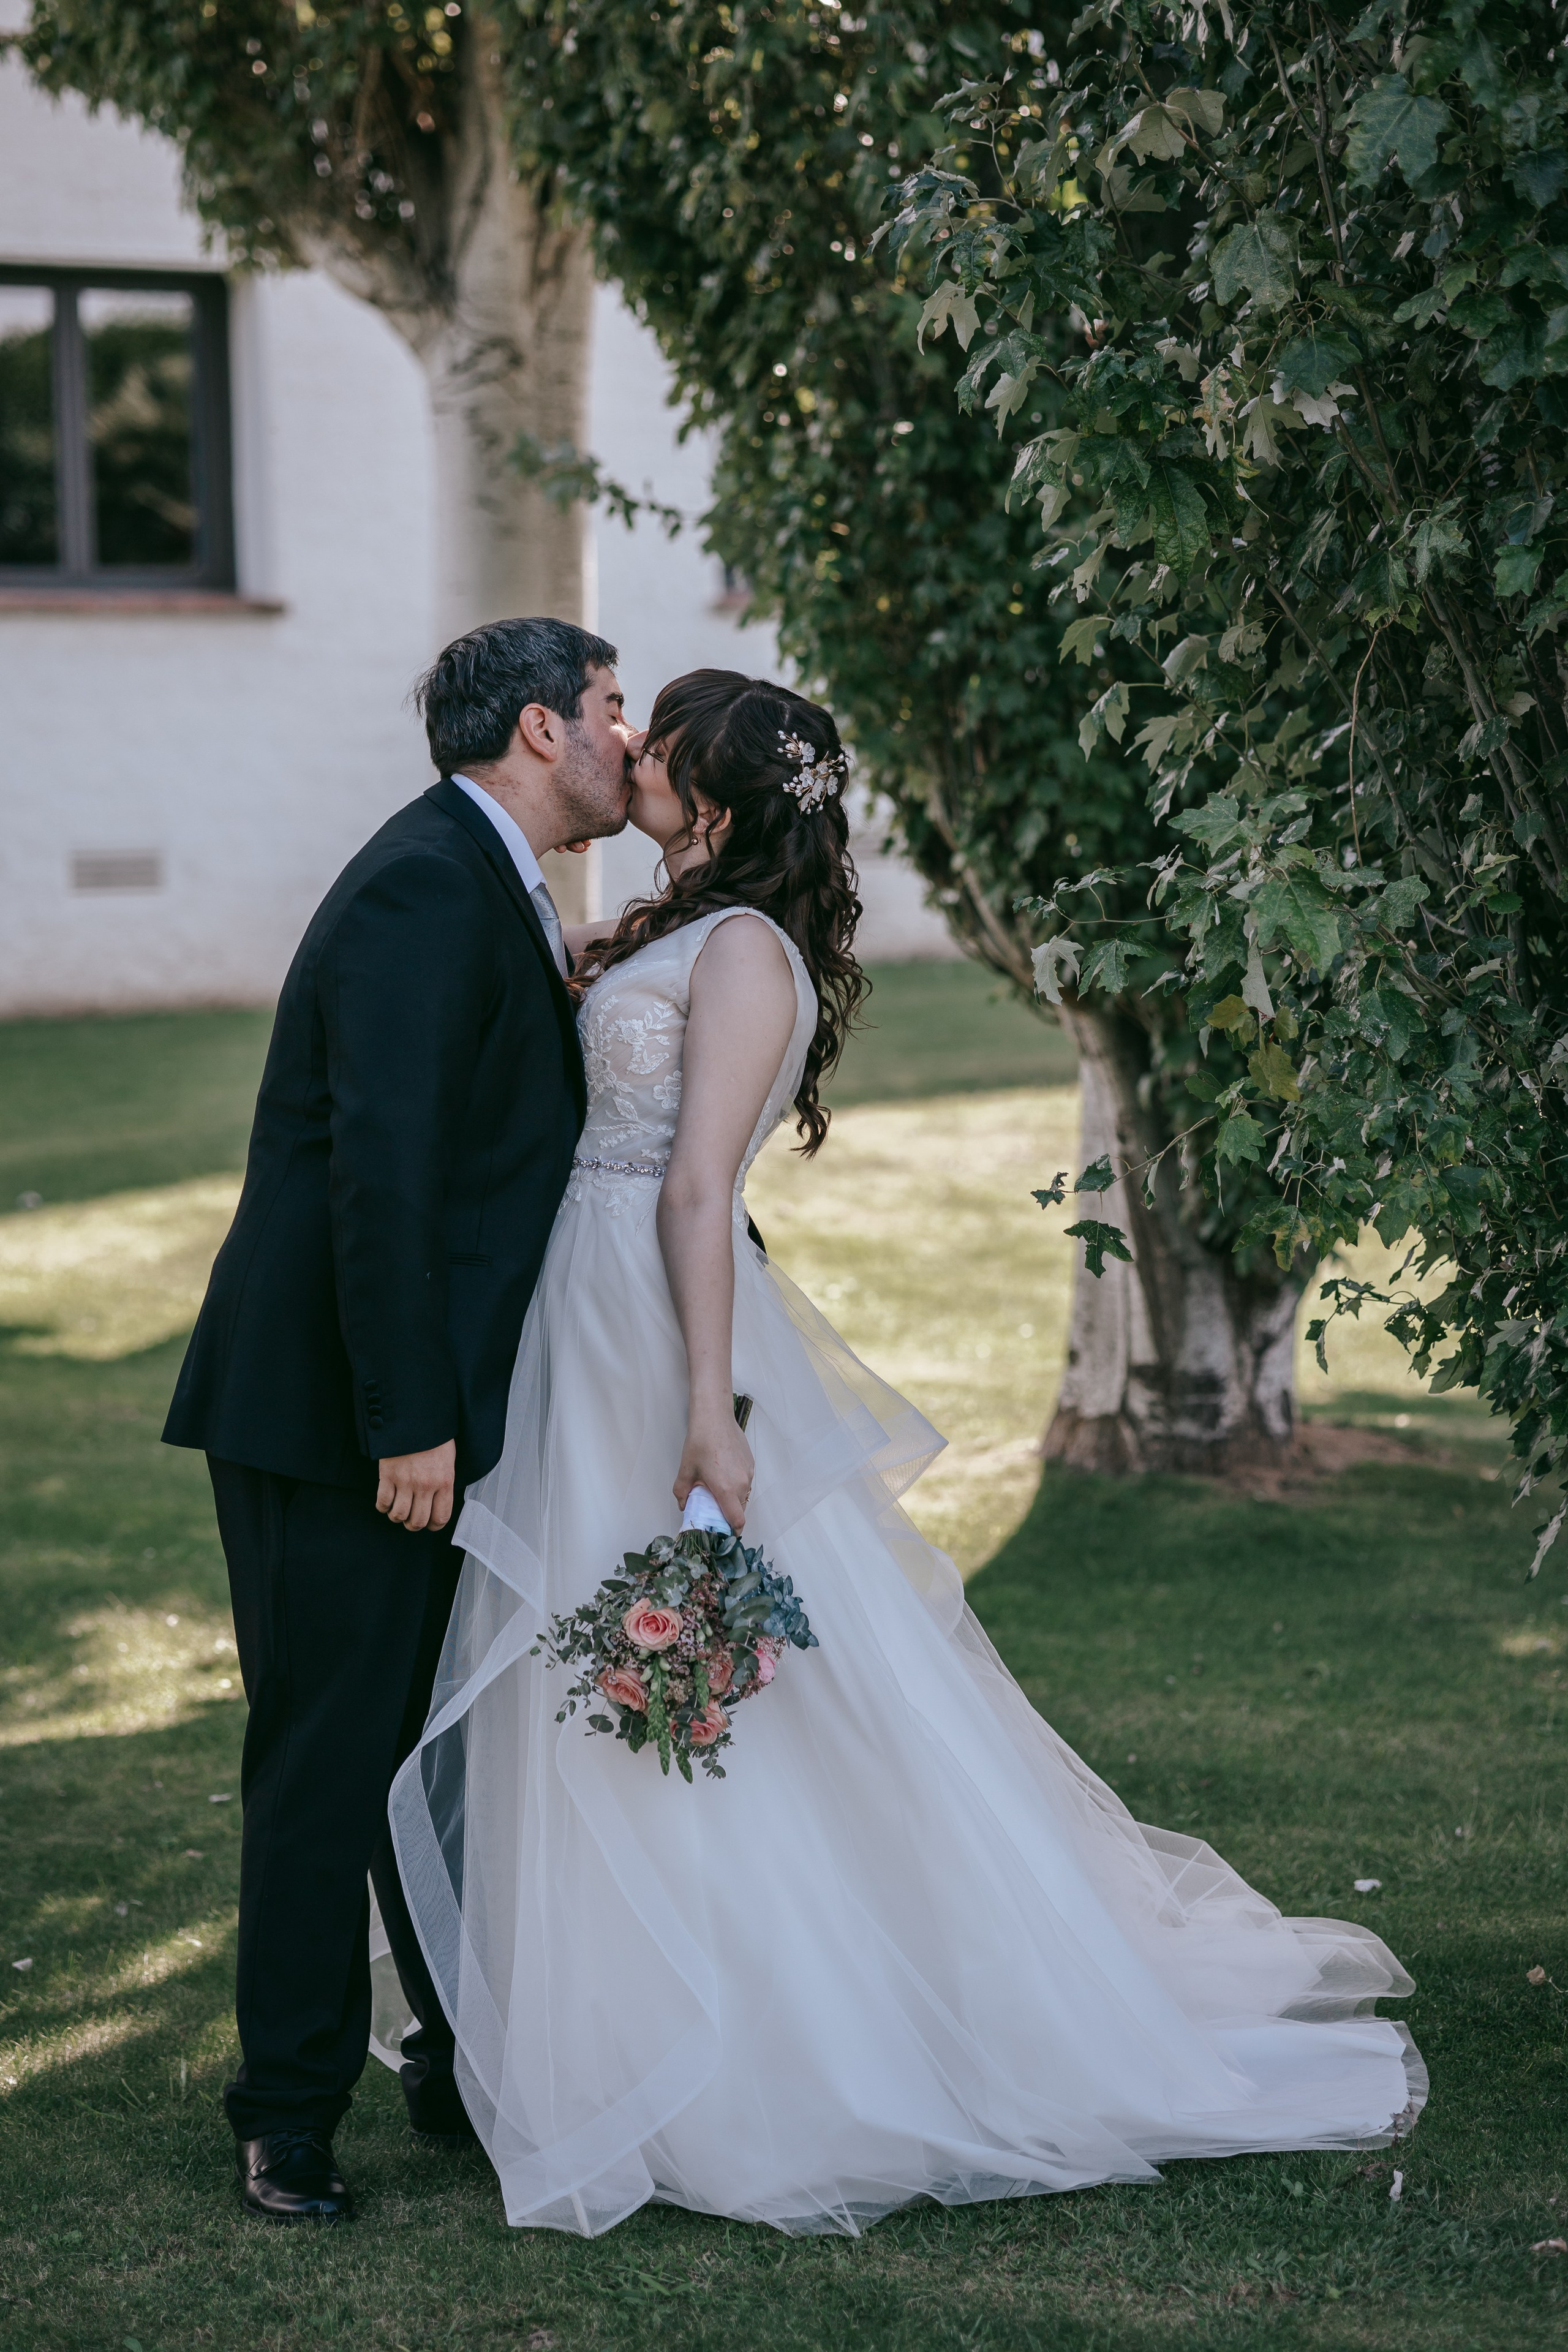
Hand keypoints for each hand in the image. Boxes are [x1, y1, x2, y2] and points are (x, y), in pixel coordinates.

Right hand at [376, 1439, 456, 1532]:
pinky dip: (383, 1506)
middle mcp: (425, 1485)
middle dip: (413, 1524)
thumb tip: (437, 1503)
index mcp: (444, 1481)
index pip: (440, 1517)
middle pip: (417, 1521)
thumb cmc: (434, 1438)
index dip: (434, 1525)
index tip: (430, 1523)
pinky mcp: (387, 1475)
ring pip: (398, 1515)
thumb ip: (444, 1483)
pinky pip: (382, 1502)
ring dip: (397, 1517)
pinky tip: (386, 1502)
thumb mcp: (448, 1461)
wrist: (415, 1417)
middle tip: (411, 1519)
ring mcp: (405, 1481)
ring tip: (398, 1510)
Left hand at [674, 1412, 753, 1533]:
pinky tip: (723, 1473)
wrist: (714, 1418)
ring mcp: (748, 1473)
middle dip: (728, 1513)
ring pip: (743, 1495)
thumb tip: (684, 1505)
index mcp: (726, 1489)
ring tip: (716, 1488)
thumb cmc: (700, 1442)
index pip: (737, 1520)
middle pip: (739, 1509)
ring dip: (732, 1498)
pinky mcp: (750, 1463)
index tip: (724, 1533)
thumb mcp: (685, 1471)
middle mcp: (742, 1483)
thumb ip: (682, 1493)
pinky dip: (736, 1484)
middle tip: (713, 1508)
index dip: (732, 1531)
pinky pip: (745, 1481)